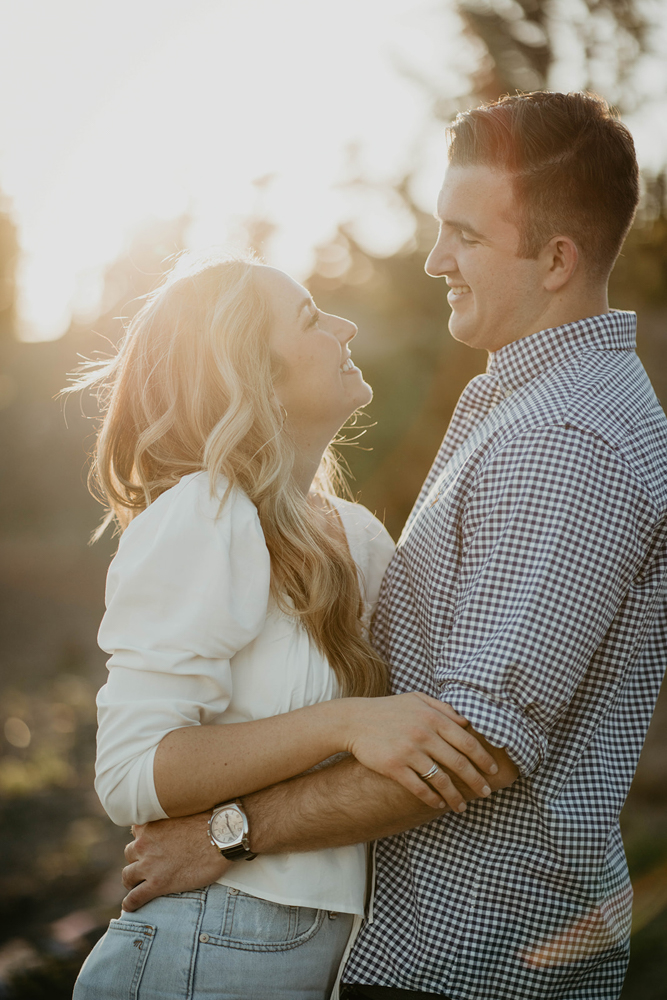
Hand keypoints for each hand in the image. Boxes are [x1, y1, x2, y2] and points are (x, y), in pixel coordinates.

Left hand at [121, 812, 229, 911]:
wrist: (221, 836)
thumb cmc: (209, 822)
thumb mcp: (183, 812)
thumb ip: (170, 818)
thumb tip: (174, 824)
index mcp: (150, 824)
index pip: (136, 833)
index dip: (144, 840)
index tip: (151, 845)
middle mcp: (144, 843)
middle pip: (130, 854)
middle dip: (138, 859)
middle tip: (150, 865)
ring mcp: (149, 865)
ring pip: (127, 876)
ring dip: (133, 880)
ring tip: (139, 885)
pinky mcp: (157, 884)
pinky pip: (134, 898)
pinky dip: (130, 903)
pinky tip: (130, 906)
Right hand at [344, 693, 498, 811]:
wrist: (354, 720)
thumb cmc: (388, 710)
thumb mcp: (417, 700)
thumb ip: (443, 709)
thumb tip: (468, 721)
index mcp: (433, 717)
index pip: (467, 741)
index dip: (484, 758)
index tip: (493, 771)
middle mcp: (424, 734)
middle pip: (459, 763)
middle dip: (476, 780)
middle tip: (486, 792)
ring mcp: (409, 751)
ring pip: (441, 779)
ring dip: (456, 796)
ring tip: (462, 806)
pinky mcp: (394, 767)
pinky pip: (419, 788)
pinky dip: (432, 799)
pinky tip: (439, 804)